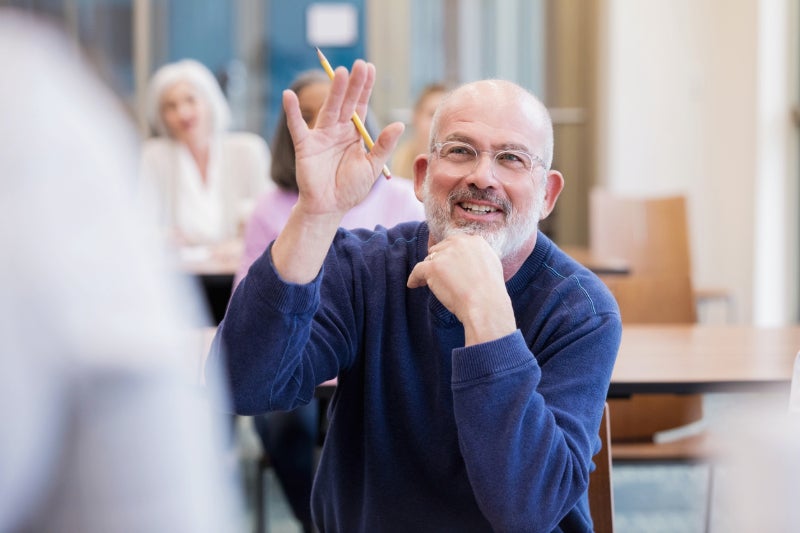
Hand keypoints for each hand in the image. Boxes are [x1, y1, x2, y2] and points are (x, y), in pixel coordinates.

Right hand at [283, 60, 403, 219]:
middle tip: (360, 65)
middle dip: (353, 84)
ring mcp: (320, 136)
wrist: (330, 208)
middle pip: (346, 102)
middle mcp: (337, 130)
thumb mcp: (372, 166)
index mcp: (354, 134)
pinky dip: (292, 112)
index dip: (365, 88)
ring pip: (329, 109)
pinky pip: (297, 127)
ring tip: (340, 72)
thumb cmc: (351, 188)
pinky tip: (289, 95)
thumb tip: (399, 124)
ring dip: (334, 91)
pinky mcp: (305, 146)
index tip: (370, 68)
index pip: (360, 106)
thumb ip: (383, 146)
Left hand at [407, 234, 515, 344]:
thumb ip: (478, 257)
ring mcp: (445, 254)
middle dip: (439, 261)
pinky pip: (417, 270)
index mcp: (475, 241)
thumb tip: (470, 260)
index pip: (454, 243)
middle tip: (439, 275)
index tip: (447, 264)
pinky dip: (414, 278)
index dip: (449, 254)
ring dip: (429, 271)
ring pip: (429, 259)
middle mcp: (459, 243)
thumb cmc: (490, 292)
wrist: (486, 305)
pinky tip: (413, 285)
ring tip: (428, 283)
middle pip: (440, 249)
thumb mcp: (492, 265)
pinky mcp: (433, 267)